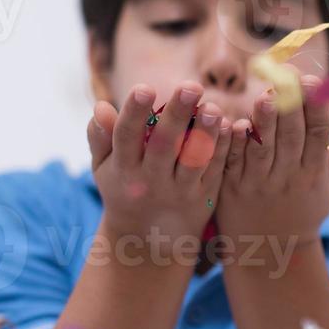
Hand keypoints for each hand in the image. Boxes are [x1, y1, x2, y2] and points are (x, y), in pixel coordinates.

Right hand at [87, 81, 232, 244]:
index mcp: (123, 169)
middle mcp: (151, 181)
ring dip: (205, 133)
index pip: (126, 137)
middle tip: (190, 86)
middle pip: (164, 145)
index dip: (134, 113)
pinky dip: (221, 149)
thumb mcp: (104, 169)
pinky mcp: (204, 196)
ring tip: (212, 107)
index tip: (144, 88)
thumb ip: (100, 136)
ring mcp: (179, 190)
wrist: (148, 242)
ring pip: (193, 160)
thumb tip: (100, 106)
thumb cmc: (124, 190)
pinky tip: (228, 125)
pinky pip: (213, 170)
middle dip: (177, 115)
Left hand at [216, 69, 328, 248]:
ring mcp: (259, 182)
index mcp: (314, 173)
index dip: (317, 108)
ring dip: (264, 122)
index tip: (314, 82)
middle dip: (291, 106)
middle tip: (289, 77)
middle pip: (291, 137)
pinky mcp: (232, 186)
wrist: (269, 249)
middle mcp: (288, 177)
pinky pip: (234, 161)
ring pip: (263, 149)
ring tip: (266, 97)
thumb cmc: (305, 208)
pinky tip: (235, 123)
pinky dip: (235, 143)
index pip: (319, 135)